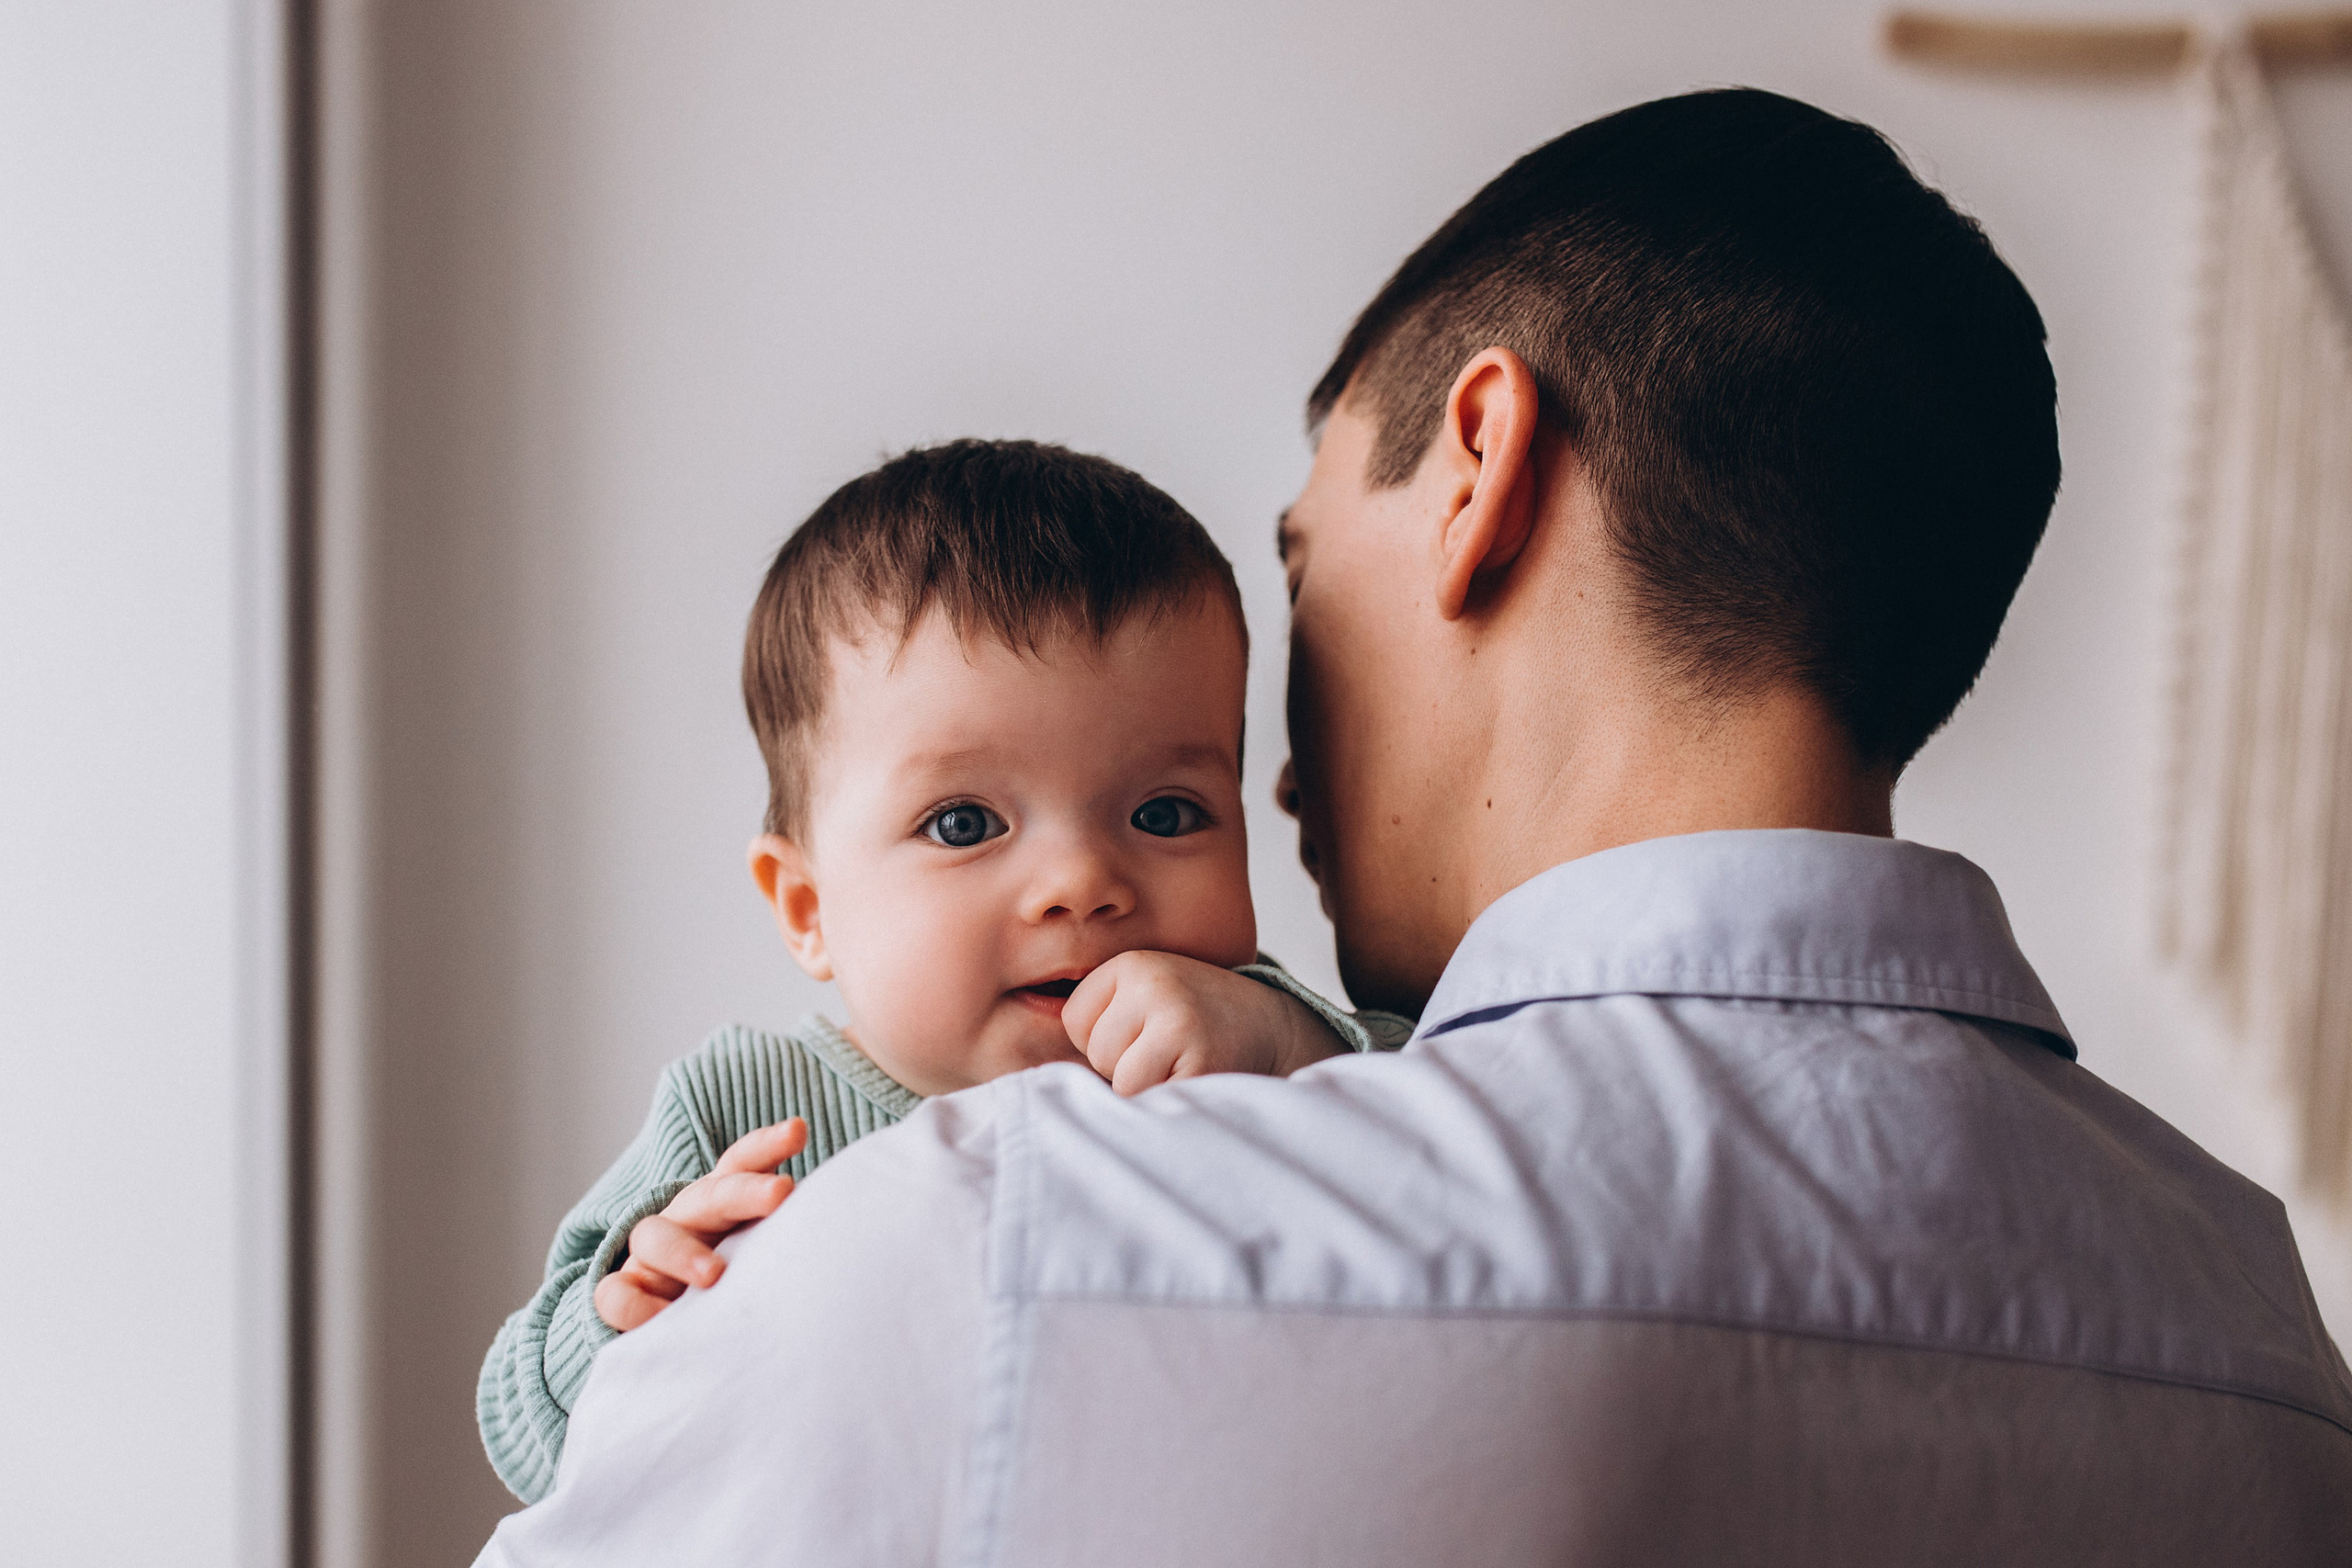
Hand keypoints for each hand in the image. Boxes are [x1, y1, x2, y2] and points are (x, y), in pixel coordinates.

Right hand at [592, 1117, 807, 1331]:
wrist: (668, 1320)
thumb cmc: (735, 1280)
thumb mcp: (761, 1252)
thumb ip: (788, 1240)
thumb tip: (846, 1243)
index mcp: (724, 1202)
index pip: (744, 1162)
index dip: (768, 1144)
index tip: (798, 1130)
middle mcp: (687, 1218)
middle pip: (712, 1194)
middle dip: (746, 1190)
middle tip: (782, 1192)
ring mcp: (649, 1254)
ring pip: (654, 1236)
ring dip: (685, 1252)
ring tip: (715, 1276)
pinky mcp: (623, 1291)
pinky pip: (617, 1293)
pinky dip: (637, 1305)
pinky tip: (662, 1320)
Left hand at [1063, 952, 1345, 1095]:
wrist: (1272, 1029)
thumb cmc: (1193, 1024)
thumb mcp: (1146, 1000)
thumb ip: (1101, 1019)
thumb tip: (1039, 1080)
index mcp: (1132, 963)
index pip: (1074, 1022)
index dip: (1104, 1041)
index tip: (1145, 1031)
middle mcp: (1154, 981)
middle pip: (1097, 1053)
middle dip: (1125, 1066)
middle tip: (1171, 1050)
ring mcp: (1178, 1018)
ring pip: (1120, 1081)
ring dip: (1148, 1087)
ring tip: (1183, 1064)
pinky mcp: (1199, 1058)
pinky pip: (1150, 1100)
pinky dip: (1168, 1102)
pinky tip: (1196, 1077)